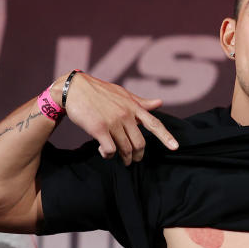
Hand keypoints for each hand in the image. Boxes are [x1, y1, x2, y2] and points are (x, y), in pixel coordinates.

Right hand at [61, 72, 178, 163]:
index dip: (166, 136)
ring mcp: (113, 122)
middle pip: (140, 143)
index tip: (175, 147)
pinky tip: (106, 153)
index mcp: (134, 107)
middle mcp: (126, 114)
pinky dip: (109, 155)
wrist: (73, 88)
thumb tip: (160, 103)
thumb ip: (141, 102)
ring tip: (122, 159)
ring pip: (125, 148)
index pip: (154, 123)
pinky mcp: (99, 129)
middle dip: (138, 155)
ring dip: (124, 157)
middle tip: (134, 160)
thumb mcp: (122, 93)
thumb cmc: (99, 91)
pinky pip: (110, 150)